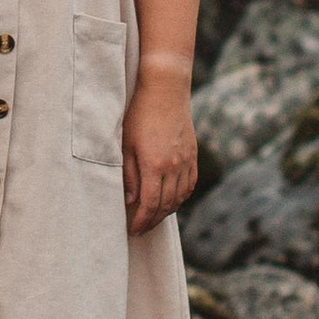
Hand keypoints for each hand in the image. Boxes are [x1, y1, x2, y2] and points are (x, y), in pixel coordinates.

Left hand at [122, 80, 197, 233]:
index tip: (133, 230)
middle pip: (166, 205)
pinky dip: (181, 197)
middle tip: (140, 229)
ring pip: (180, 197)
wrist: (165, 88)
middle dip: (152, 221)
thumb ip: (128, 175)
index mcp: (155, 165)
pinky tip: (171, 201)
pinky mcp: (192, 154)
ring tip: (153, 218)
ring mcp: (186, 160)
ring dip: (167, 212)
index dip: (141, 222)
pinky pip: (189, 184)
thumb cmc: (138, 114)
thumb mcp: (126, 144)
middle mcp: (174, 166)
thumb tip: (131, 201)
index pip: (150, 205)